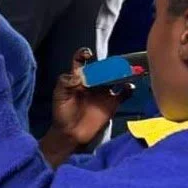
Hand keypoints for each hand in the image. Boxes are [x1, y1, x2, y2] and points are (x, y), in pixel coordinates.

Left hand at [40, 48, 131, 165]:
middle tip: (114, 64)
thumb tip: (77, 75)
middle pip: (102, 68)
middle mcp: (92, 82)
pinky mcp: (112, 103)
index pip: (82, 61)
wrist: (70, 133)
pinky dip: (129, 88)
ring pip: (116, 77)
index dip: (84, 54)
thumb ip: (65, 83)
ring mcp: (103, 92)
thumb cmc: (62, 113)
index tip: (88, 54)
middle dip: (109, 63)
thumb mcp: (59, 96)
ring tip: (128, 70)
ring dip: (123, 73)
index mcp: (78, 78)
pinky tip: (129, 86)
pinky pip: (124, 93)